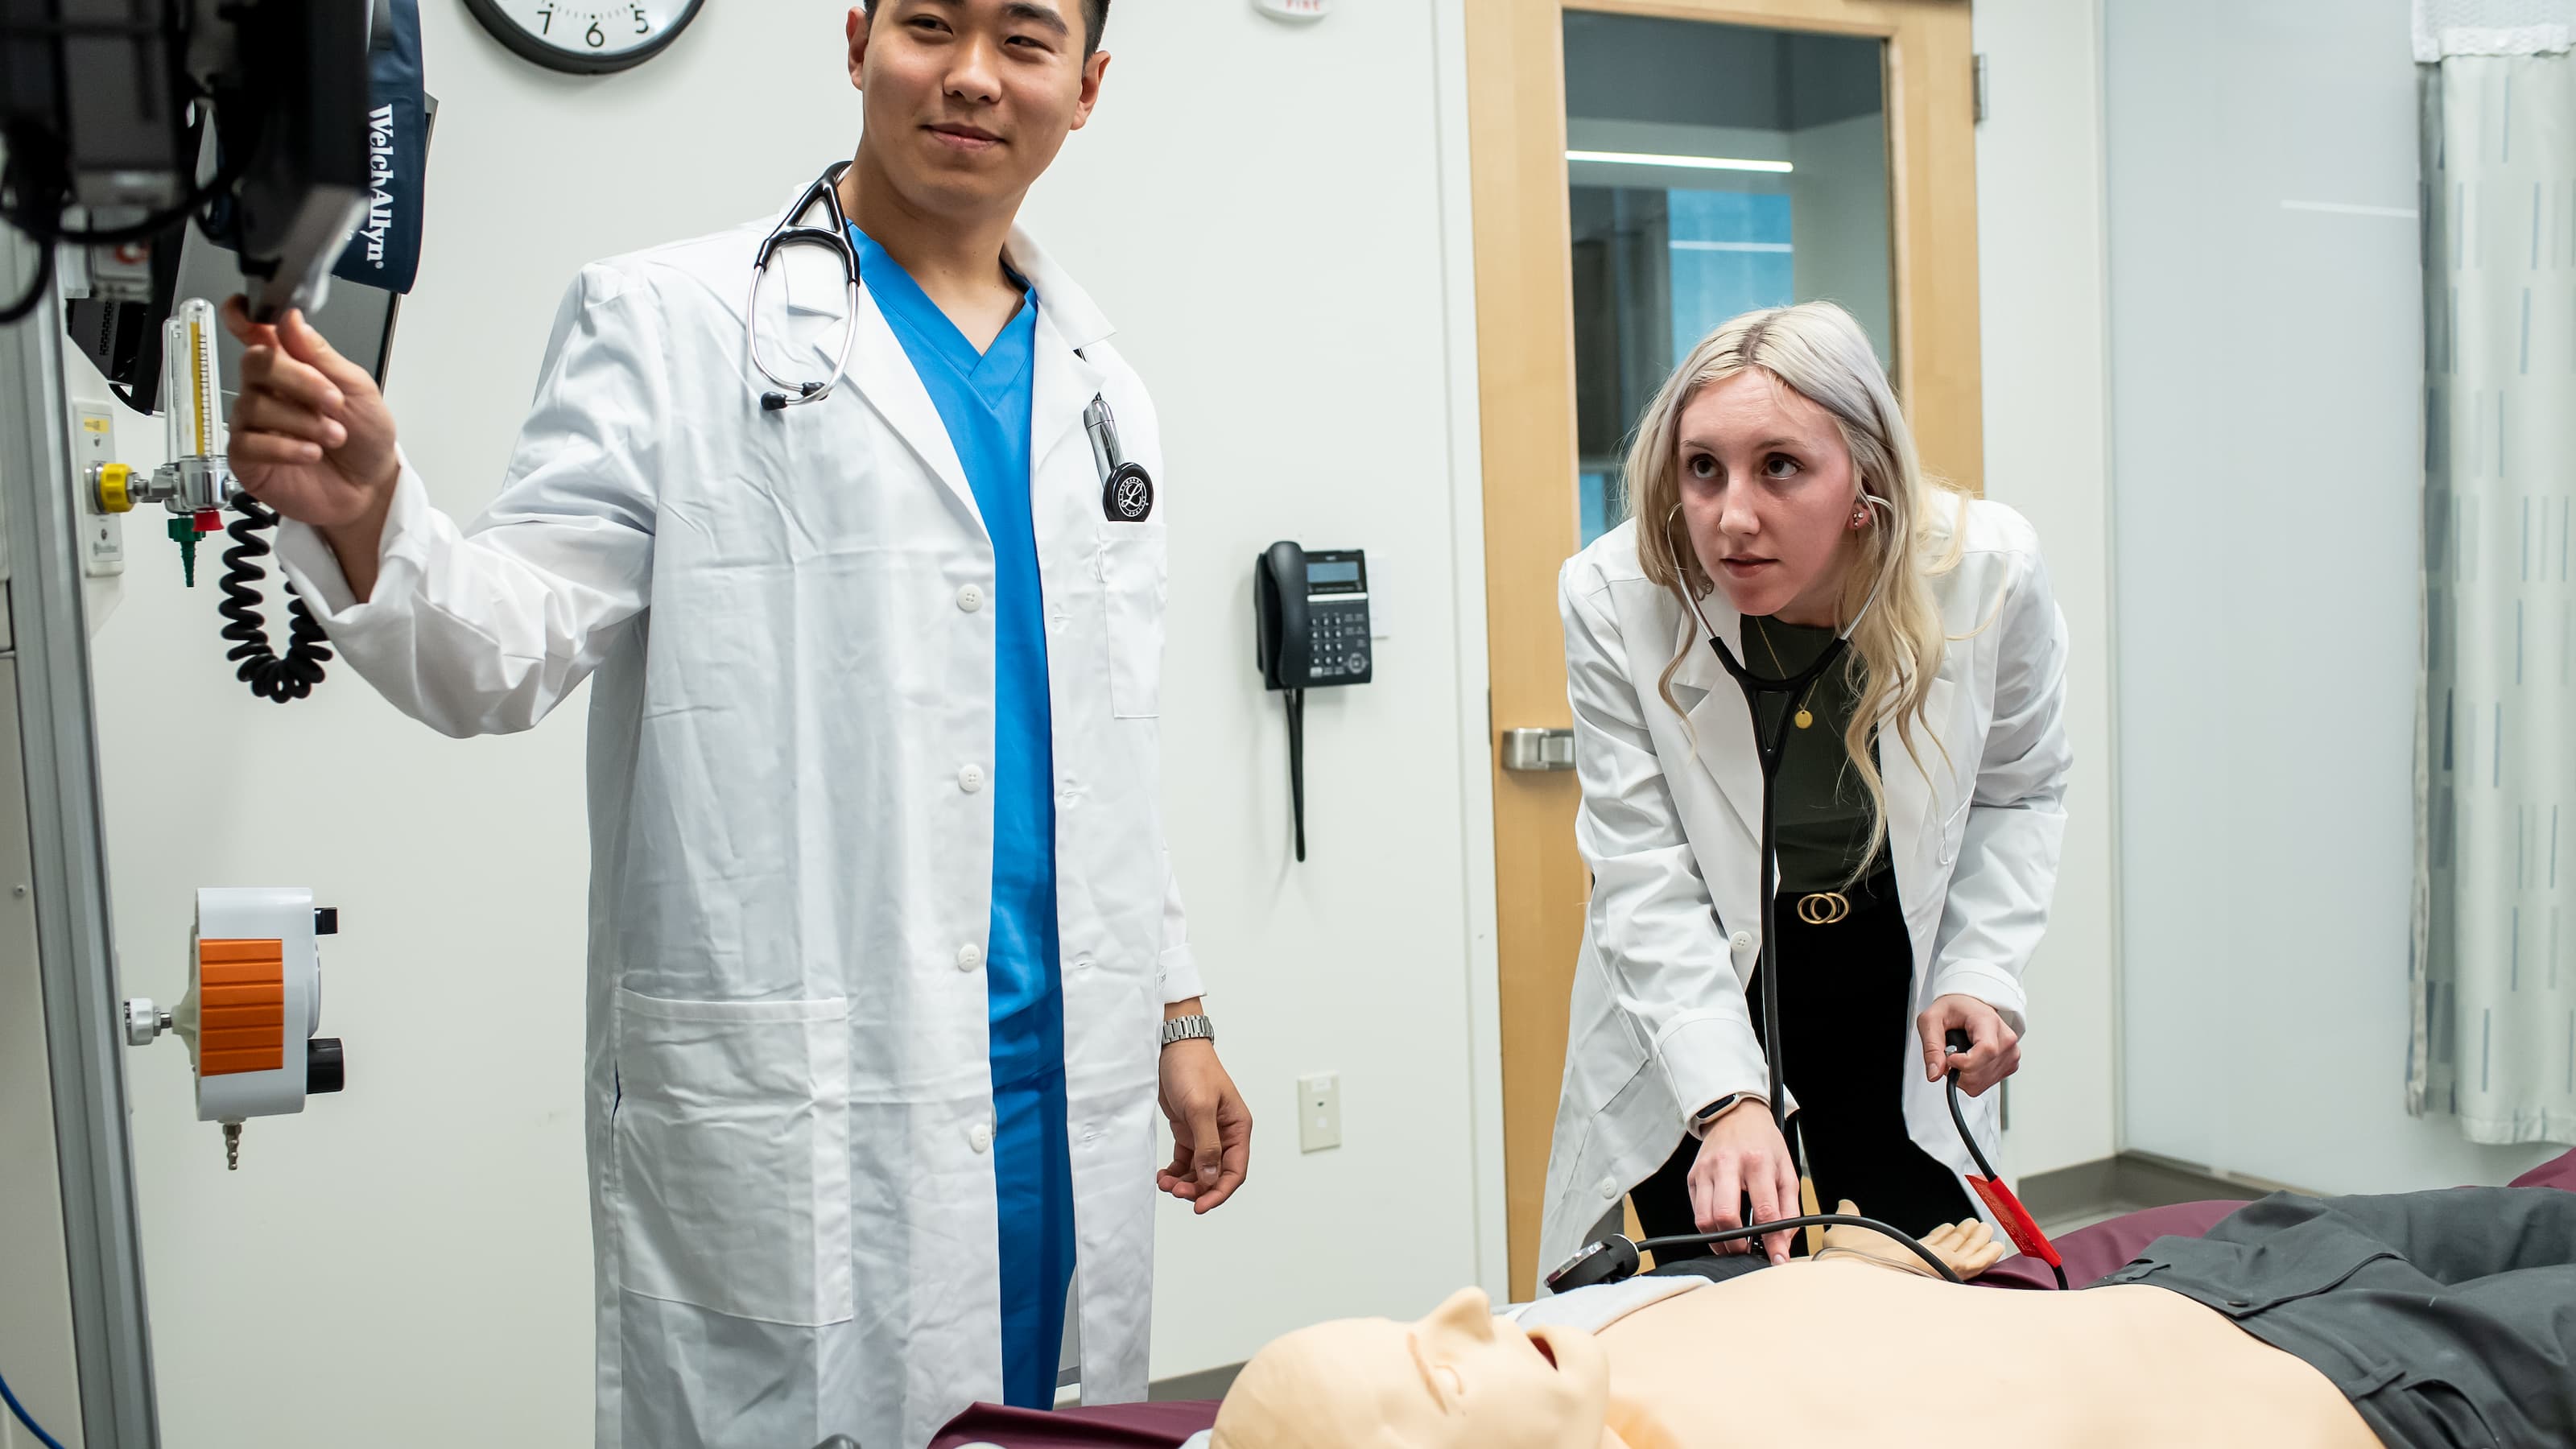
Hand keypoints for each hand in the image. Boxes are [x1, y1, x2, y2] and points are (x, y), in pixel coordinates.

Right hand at [220, 299, 401, 591]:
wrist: (372, 488)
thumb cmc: (366, 438)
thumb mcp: (358, 390)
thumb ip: (321, 356)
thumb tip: (290, 319)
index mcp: (292, 366)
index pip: (255, 332)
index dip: (244, 318)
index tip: (249, 316)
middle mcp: (266, 391)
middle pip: (255, 363)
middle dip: (297, 380)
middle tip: (334, 403)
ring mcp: (253, 424)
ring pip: (254, 405)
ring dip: (302, 420)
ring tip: (333, 437)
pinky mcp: (248, 457)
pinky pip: (249, 442)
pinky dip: (284, 446)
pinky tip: (310, 453)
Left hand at [1155, 1033, 1249, 1213]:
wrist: (1171, 1047)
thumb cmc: (1193, 1068)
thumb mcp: (1201, 1107)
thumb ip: (1208, 1144)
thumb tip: (1212, 1177)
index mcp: (1237, 1127)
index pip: (1235, 1170)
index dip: (1219, 1192)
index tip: (1200, 1206)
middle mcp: (1225, 1134)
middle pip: (1216, 1175)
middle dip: (1198, 1188)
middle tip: (1176, 1193)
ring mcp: (1205, 1134)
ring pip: (1199, 1171)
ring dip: (1184, 1183)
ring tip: (1166, 1184)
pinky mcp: (1188, 1131)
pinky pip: (1185, 1162)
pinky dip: (1175, 1172)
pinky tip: (1164, 1176)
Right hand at [1687, 1099, 1798, 1264]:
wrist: (1736, 1116)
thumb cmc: (1763, 1143)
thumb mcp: (1787, 1171)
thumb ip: (1789, 1209)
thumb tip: (1782, 1243)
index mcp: (1757, 1162)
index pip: (1765, 1211)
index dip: (1772, 1241)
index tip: (1777, 1258)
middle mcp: (1727, 1164)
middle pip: (1725, 1216)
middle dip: (1738, 1243)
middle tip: (1748, 1250)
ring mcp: (1705, 1171)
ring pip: (1704, 1219)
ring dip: (1720, 1241)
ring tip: (1734, 1245)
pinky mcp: (1692, 1177)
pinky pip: (1696, 1212)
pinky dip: (1709, 1228)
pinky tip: (1722, 1230)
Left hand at [1816, 1198, 2007, 1279]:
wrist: (1851, 1267)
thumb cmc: (1846, 1254)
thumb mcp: (1848, 1227)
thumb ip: (1850, 1214)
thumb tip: (1845, 1203)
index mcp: (1901, 1256)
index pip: (1927, 1247)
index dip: (1940, 1236)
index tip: (1949, 1226)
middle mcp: (1921, 1263)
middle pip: (1949, 1249)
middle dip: (1962, 1237)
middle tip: (1974, 1224)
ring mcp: (1936, 1267)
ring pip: (1964, 1254)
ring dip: (1977, 1241)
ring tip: (1986, 1227)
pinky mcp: (1947, 1268)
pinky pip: (1974, 1262)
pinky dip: (1987, 1254)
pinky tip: (1996, 1245)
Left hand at [1917, 994, 2019, 1095]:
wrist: (1969, 1007)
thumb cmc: (1954, 1009)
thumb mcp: (1931, 1020)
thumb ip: (1931, 1047)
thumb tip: (1934, 1074)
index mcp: (1989, 1021)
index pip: (1987, 1050)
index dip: (1964, 1062)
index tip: (1949, 1058)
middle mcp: (2006, 1039)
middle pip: (1980, 1072)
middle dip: (1956, 1070)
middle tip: (1949, 1054)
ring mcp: (2010, 1054)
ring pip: (1980, 1083)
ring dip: (1962, 1075)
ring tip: (1959, 1055)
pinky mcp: (2010, 1066)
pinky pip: (1984, 1085)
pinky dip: (1970, 1079)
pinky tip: (1969, 1061)